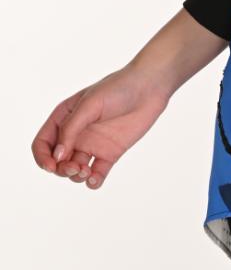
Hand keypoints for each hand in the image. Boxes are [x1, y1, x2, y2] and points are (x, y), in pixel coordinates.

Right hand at [31, 60, 170, 189]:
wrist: (149, 87)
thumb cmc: (118, 89)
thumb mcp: (89, 105)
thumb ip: (71, 129)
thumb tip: (57, 156)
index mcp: (64, 118)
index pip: (43, 143)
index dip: (42, 157)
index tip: (52, 165)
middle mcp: (76, 133)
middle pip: (58, 161)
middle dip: (61, 169)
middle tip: (75, 168)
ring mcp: (93, 144)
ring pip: (75, 170)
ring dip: (76, 176)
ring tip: (87, 171)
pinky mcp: (110, 153)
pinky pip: (97, 174)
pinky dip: (93, 182)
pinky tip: (95, 179)